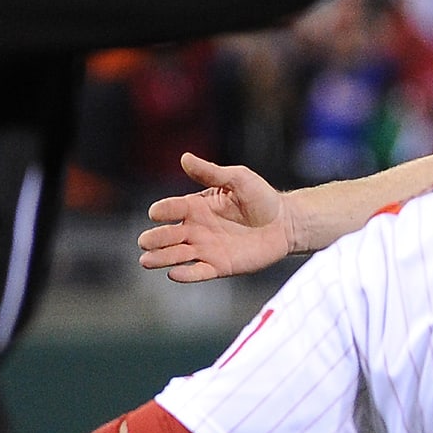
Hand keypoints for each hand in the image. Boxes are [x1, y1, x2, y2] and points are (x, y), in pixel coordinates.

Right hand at [138, 153, 292, 281]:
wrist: (286, 223)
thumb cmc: (262, 197)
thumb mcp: (238, 178)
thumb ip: (211, 171)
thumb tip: (185, 157)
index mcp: (196, 207)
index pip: (171, 209)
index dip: (162, 211)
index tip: (156, 213)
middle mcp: (196, 229)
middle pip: (166, 235)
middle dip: (154, 239)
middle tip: (145, 242)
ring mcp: (206, 249)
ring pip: (176, 256)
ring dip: (160, 258)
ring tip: (146, 260)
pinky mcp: (219, 266)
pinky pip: (198, 272)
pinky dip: (185, 274)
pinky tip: (174, 273)